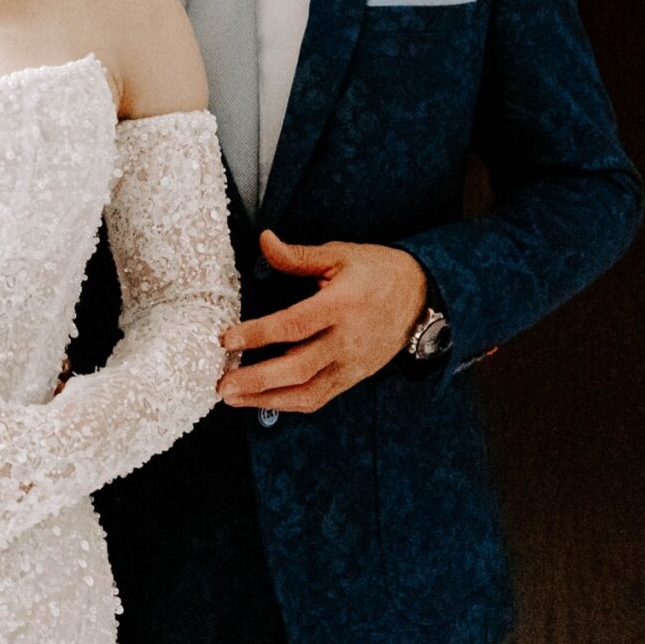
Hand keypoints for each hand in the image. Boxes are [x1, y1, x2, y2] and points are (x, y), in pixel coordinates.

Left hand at [217, 232, 428, 414]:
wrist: (421, 297)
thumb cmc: (377, 272)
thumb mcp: (340, 255)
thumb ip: (298, 255)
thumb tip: (264, 240)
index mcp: (342, 306)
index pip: (294, 325)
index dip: (258, 334)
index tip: (226, 339)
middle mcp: (346, 341)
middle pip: (298, 368)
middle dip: (257, 380)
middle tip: (223, 384)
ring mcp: (352, 365)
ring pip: (308, 392)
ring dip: (267, 400)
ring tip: (233, 397)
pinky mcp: (354, 378)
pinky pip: (320, 398)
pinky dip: (289, 403)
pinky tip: (262, 400)